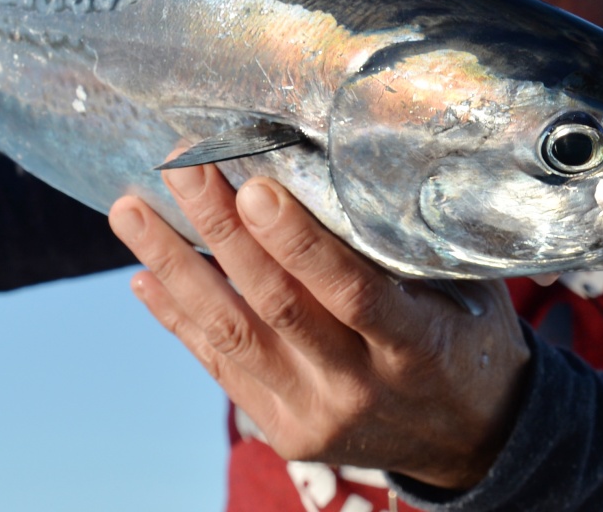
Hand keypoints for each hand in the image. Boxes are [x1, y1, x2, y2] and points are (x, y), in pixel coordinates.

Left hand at [108, 163, 530, 489]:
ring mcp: (316, 415)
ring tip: (131, 210)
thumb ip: (409, 246)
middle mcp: (360, 386)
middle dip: (220, 231)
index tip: (254, 187)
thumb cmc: (466, 339)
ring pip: (232, 335)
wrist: (471, 440)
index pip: (351, 292)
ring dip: (175, 268)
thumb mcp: (467, 291)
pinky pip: (221, 368)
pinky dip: (179, 318)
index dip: (299, 243)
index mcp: (417, 346)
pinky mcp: (285, 431)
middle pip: (276, 305)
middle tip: (180, 168)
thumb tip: (346, 162)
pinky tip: (144, 273)